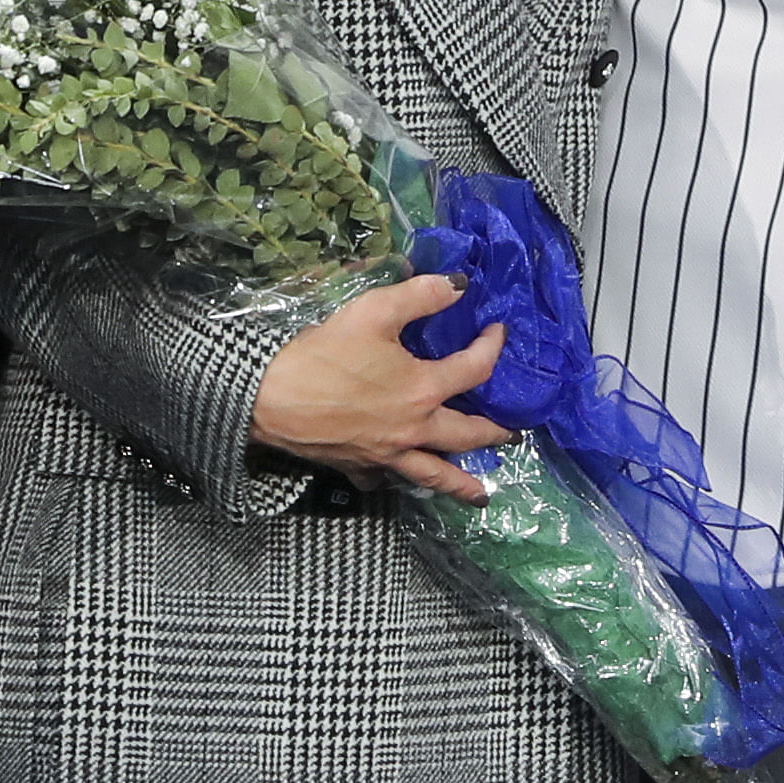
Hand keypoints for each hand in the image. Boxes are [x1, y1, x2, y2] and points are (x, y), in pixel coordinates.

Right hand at [248, 275, 511, 503]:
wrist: (270, 397)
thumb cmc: (324, 353)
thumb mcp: (374, 311)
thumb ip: (421, 296)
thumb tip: (460, 285)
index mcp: (424, 390)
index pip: (475, 370)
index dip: (492, 347)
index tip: (497, 332)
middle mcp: (414, 429)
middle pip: (467, 436)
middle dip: (495, 434)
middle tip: (514, 435)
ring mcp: (387, 454)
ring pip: (434, 475)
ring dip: (461, 485)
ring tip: (482, 497)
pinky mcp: (358, 466)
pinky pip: (385, 479)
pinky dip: (398, 481)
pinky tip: (399, 478)